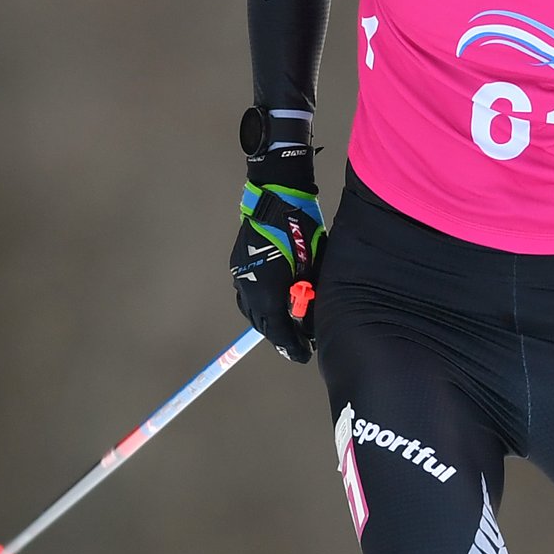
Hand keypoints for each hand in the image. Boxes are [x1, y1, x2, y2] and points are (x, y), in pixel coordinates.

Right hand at [231, 141, 323, 361]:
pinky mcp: (240, 263)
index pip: (279, 331)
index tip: (303, 356)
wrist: (276, 197)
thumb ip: (309, 298)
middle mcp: (249, 290)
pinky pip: (248, 294)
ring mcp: (241, 276)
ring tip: (286, 325)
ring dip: (268, 320)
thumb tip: (310, 320)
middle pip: (263, 324)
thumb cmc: (302, 231)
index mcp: (268, 295)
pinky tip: (273, 304)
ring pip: (253, 310)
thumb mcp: (313, 269)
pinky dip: (261, 304)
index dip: (292, 346)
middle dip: (280, 335)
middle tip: (297, 343)